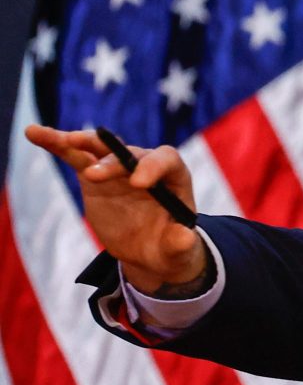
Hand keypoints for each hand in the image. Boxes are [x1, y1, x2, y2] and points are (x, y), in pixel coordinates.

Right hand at [24, 125, 204, 291]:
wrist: (148, 249)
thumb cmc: (168, 246)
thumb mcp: (178, 250)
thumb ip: (181, 243)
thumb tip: (185, 239)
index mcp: (173, 178)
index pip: (166, 160)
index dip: (153, 167)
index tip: (138, 183)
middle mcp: (146, 166)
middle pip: (130, 154)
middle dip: (112, 162)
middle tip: (93, 176)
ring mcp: (119, 169)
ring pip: (101, 148)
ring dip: (83, 142)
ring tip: (65, 140)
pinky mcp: (94, 175)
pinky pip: (76, 156)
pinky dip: (56, 144)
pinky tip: (35, 133)